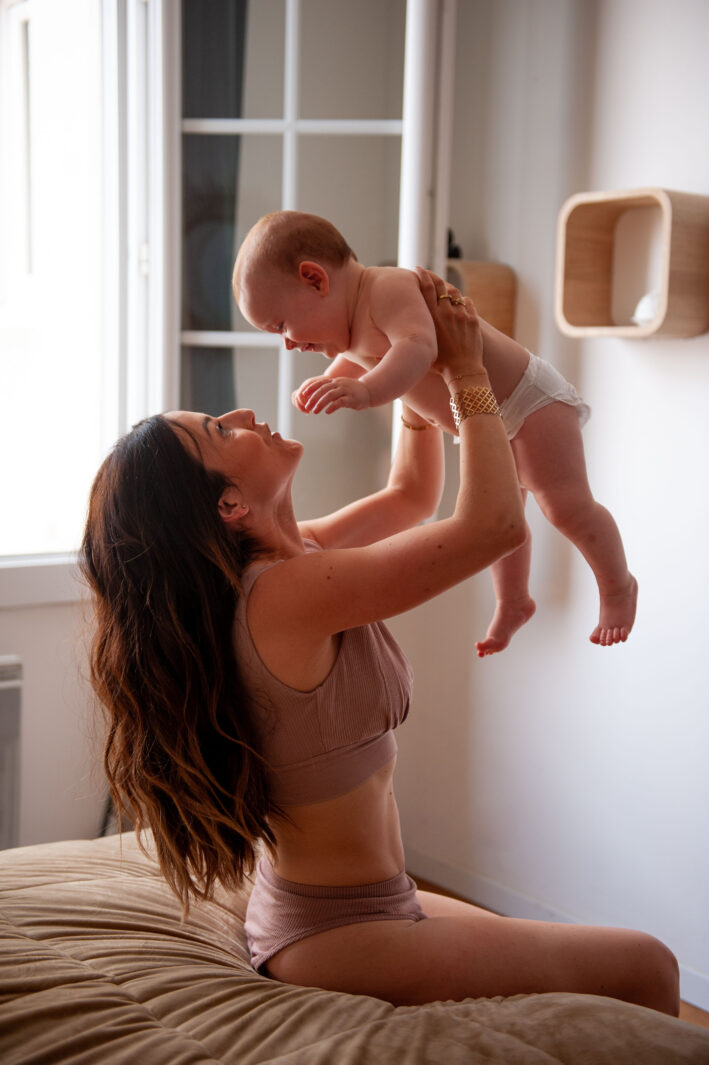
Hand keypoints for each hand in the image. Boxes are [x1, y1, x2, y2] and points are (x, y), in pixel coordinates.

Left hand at [292, 375, 371, 413]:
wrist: (369, 391)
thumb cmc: (352, 391)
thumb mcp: (340, 387)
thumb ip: (330, 390)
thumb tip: (316, 396)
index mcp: (335, 381)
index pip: (320, 383)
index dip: (311, 388)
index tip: (303, 394)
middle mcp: (339, 384)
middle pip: (323, 389)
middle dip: (313, 398)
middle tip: (307, 406)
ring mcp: (345, 390)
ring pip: (330, 395)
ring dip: (320, 403)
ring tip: (315, 411)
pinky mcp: (351, 398)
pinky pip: (340, 402)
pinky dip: (332, 407)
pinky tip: (327, 412)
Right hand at [415, 267, 483, 382]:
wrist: (463, 370)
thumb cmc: (439, 364)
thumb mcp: (423, 345)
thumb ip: (416, 332)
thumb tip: (404, 327)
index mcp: (432, 317)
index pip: (426, 288)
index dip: (422, 276)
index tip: (418, 269)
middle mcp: (446, 312)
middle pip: (440, 286)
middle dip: (434, 277)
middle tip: (428, 274)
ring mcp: (461, 315)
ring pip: (454, 294)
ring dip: (448, 289)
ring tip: (444, 289)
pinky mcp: (473, 321)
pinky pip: (468, 303)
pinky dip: (463, 301)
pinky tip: (461, 301)